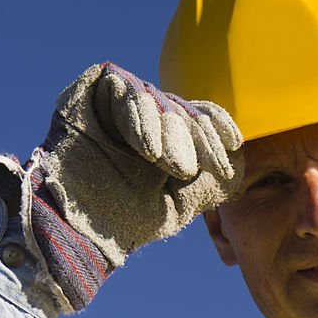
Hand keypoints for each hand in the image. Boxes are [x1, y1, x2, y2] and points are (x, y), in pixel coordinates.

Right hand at [40, 62, 242, 266]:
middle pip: (178, 106)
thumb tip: (242, 157)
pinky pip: (119, 86)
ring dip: (166, 128)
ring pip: (152, 96)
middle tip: (192, 167)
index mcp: (161, 140)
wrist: (74, 231)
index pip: (195, 117)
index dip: (215, 124)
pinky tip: (147, 147)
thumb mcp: (181, 203)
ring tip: (167, 162)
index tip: (234, 141)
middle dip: (192, 134)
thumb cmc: (123, 224)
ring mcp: (111, 105)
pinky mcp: (85, 95)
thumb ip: (213, 180)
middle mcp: (138, 119)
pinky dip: (137, 115)